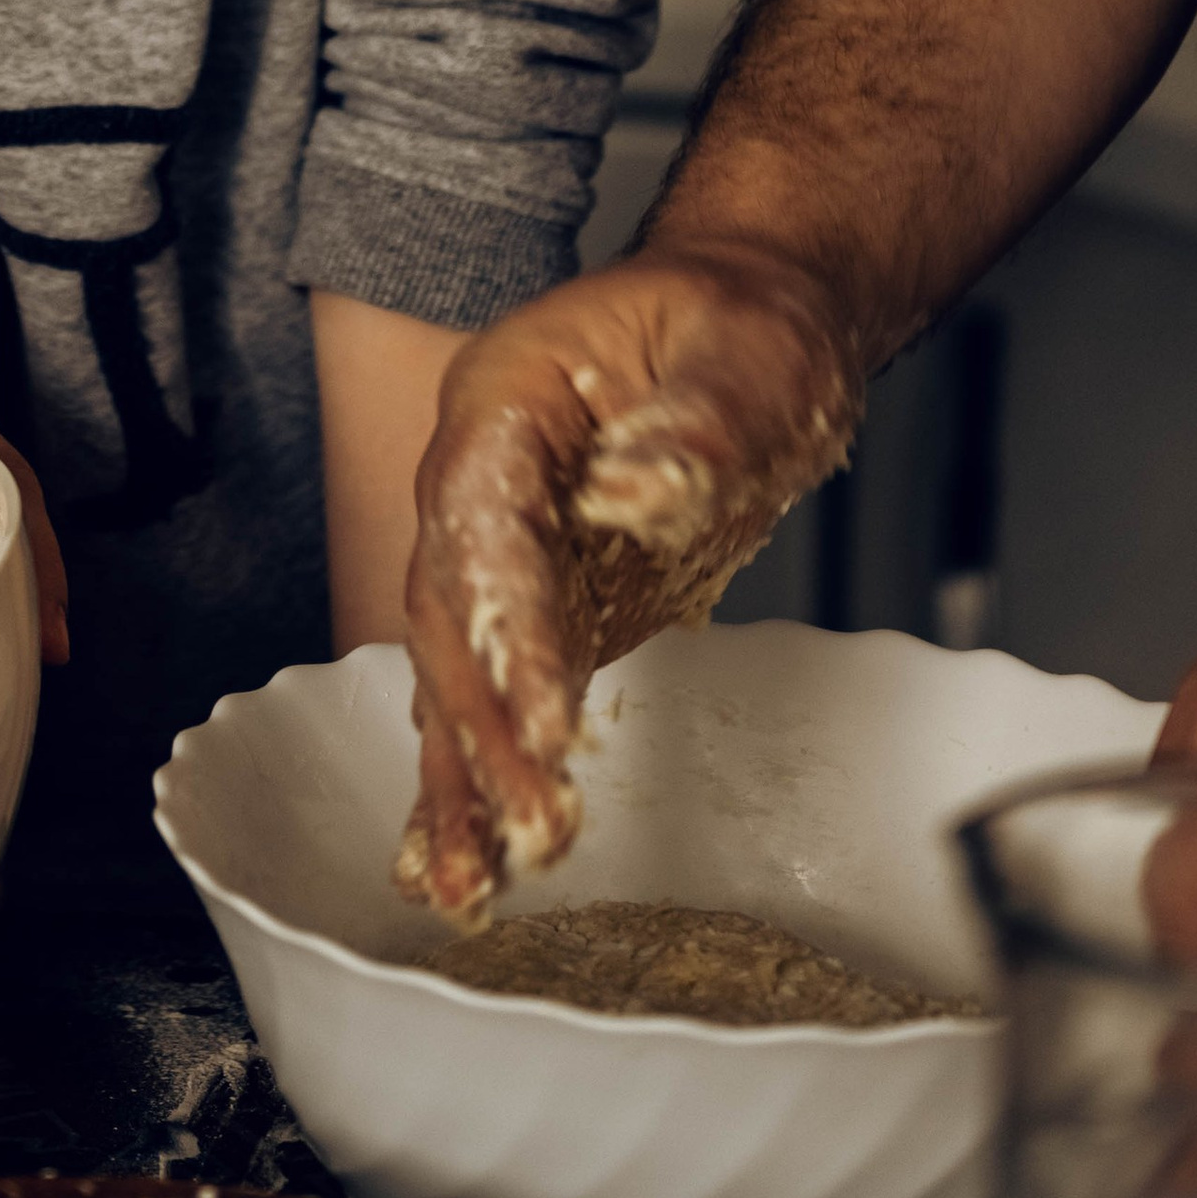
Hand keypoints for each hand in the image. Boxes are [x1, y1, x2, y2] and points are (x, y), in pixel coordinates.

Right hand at [395, 243, 858, 923]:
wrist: (745, 316)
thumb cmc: (741, 320)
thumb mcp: (744, 349)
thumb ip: (696, 421)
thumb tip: (636, 489)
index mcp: (506, 397)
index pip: (484, 519)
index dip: (506, 621)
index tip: (542, 718)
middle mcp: (477, 474)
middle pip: (451, 610)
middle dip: (484, 724)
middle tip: (532, 823)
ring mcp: (498, 543)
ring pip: (451, 667)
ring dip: (465, 771)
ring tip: (473, 882)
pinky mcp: (540, 602)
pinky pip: (489, 690)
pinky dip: (476, 772)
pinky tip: (465, 856)